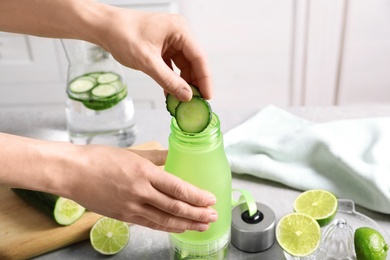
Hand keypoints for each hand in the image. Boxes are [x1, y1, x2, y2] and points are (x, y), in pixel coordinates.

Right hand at [67, 145, 217, 232]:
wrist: (72, 172)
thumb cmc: (99, 158)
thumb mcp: (133, 153)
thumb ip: (158, 156)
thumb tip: (175, 155)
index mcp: (144, 173)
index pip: (178, 188)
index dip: (197, 197)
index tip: (211, 200)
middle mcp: (140, 192)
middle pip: (175, 207)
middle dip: (197, 214)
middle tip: (213, 216)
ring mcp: (131, 207)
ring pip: (164, 220)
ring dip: (186, 224)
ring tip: (202, 226)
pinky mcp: (123, 216)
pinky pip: (150, 224)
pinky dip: (166, 227)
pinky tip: (177, 228)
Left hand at [94, 7, 212, 100]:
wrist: (103, 27)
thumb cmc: (122, 34)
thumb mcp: (147, 61)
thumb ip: (168, 80)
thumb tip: (186, 95)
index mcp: (179, 30)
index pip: (199, 57)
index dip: (204, 79)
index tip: (207, 97)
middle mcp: (178, 34)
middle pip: (193, 62)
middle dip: (193, 83)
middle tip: (194, 102)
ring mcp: (170, 41)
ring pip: (183, 66)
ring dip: (182, 83)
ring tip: (182, 100)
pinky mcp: (162, 48)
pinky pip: (172, 66)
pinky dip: (172, 79)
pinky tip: (170, 92)